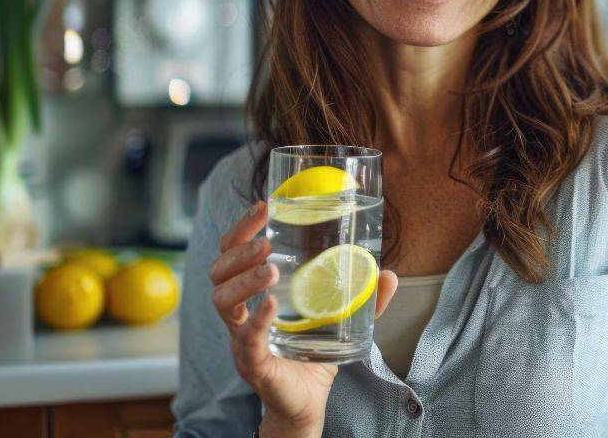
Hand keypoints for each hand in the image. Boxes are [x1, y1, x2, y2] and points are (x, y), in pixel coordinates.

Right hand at [209, 200, 398, 435]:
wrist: (309, 403)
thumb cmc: (315, 355)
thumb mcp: (340, 319)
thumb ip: (364, 298)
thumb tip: (390, 273)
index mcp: (254, 294)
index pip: (232, 253)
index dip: (241, 228)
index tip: (263, 205)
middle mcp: (241, 314)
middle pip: (217, 273)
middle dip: (238, 250)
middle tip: (265, 239)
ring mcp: (242, 339)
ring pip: (223, 303)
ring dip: (245, 280)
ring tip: (270, 268)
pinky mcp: (253, 365)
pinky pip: (245, 341)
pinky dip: (256, 321)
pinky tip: (270, 305)